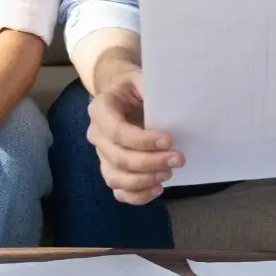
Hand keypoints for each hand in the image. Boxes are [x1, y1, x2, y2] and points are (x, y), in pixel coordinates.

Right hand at [86, 67, 182, 204]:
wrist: (122, 96)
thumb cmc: (133, 88)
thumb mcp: (140, 79)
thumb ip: (149, 88)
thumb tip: (172, 103)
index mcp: (100, 109)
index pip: (116, 131)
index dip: (142, 140)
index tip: (169, 141)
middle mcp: (96, 134)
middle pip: (118, 157)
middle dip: (150, 162)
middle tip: (178, 159)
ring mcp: (102, 156)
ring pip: (116, 178)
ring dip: (144, 181)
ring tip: (168, 173)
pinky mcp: (111, 170)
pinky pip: (119, 192)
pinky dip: (138, 196)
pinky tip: (158, 188)